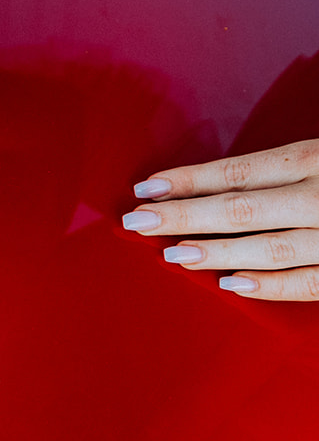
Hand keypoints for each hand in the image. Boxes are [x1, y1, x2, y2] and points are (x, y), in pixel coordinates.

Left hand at [123, 139, 318, 299]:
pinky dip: (269, 286)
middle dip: (184, 216)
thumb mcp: (318, 155)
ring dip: (217, 252)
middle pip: (241, 209)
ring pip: (269, 248)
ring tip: (175, 254)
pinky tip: (231, 283)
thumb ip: (279, 169)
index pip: (236, 173)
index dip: (187, 181)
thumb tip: (208, 185)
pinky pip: (307, 284)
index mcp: (310, 159)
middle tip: (139, 221)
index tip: (146, 188)